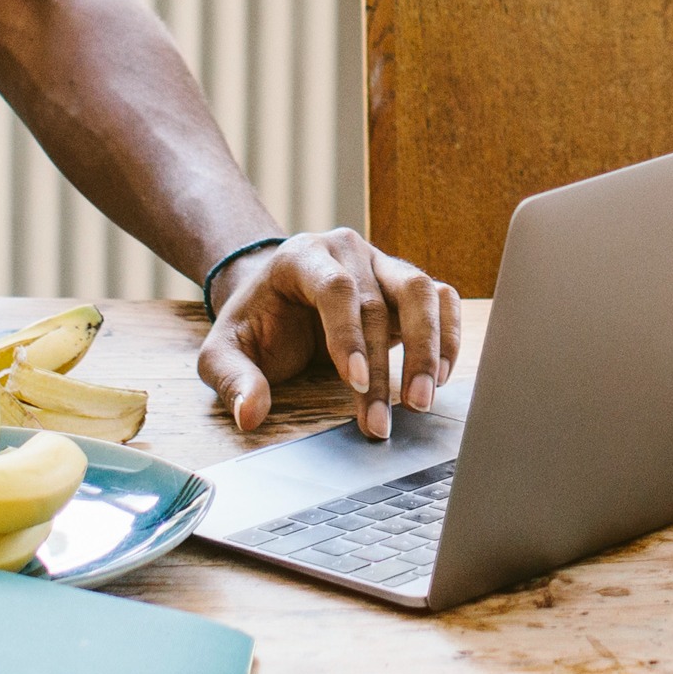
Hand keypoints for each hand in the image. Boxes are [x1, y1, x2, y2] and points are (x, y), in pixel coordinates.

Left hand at [194, 228, 461, 439]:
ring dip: (428, 348)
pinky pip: (442, 300)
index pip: (335, 288)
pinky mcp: (405, 285)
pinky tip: (440, 377)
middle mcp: (348, 252)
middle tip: (381, 421)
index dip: (347, 335)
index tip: (353, 383)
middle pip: (380, 300)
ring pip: (422, 292)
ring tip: (421, 401)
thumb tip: (250, 415)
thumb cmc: (254, 325)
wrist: (276, 299)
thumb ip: (233, 379)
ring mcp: (382, 264)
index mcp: (302, 256)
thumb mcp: (224, 351)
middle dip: (384, 367)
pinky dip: (448, 336)